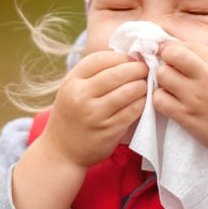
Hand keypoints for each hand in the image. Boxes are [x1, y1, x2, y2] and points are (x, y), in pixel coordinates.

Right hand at [39, 51, 148, 168]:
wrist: (61, 151)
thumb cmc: (72, 115)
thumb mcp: (72, 89)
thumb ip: (93, 74)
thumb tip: (127, 58)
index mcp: (72, 82)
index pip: (100, 59)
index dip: (120, 57)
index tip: (131, 59)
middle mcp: (81, 96)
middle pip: (117, 73)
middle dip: (137, 69)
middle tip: (146, 69)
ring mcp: (95, 114)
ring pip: (129, 91)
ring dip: (142, 86)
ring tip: (145, 84)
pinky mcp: (109, 130)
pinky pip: (133, 110)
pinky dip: (142, 103)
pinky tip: (143, 100)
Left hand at [153, 34, 207, 198]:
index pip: (189, 46)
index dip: (179, 47)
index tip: (176, 52)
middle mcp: (205, 79)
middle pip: (171, 56)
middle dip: (167, 57)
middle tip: (170, 65)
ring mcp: (194, 99)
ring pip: (162, 76)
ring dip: (163, 77)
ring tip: (170, 82)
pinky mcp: (186, 118)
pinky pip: (160, 101)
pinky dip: (160, 97)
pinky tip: (169, 99)